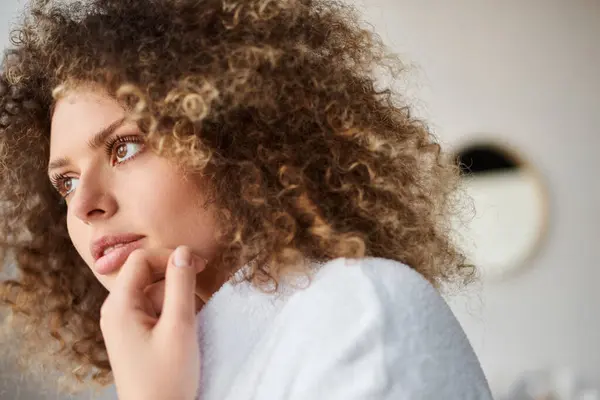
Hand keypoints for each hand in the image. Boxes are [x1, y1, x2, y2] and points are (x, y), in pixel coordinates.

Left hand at [100, 246, 206, 399]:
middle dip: (174, 275)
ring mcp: (123, 325)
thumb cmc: (166, 378)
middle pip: (146, 274)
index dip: (170, 256)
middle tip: (201, 284)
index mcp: (119, 306)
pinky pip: (152, 310)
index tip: (199, 265)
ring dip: (175, 295)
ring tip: (194, 314)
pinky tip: (185, 326)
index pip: (141, 260)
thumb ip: (181, 285)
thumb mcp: (179, 326)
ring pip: (152, 293)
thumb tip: (183, 252)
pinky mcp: (133, 336)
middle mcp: (116, 311)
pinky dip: (171, 310)